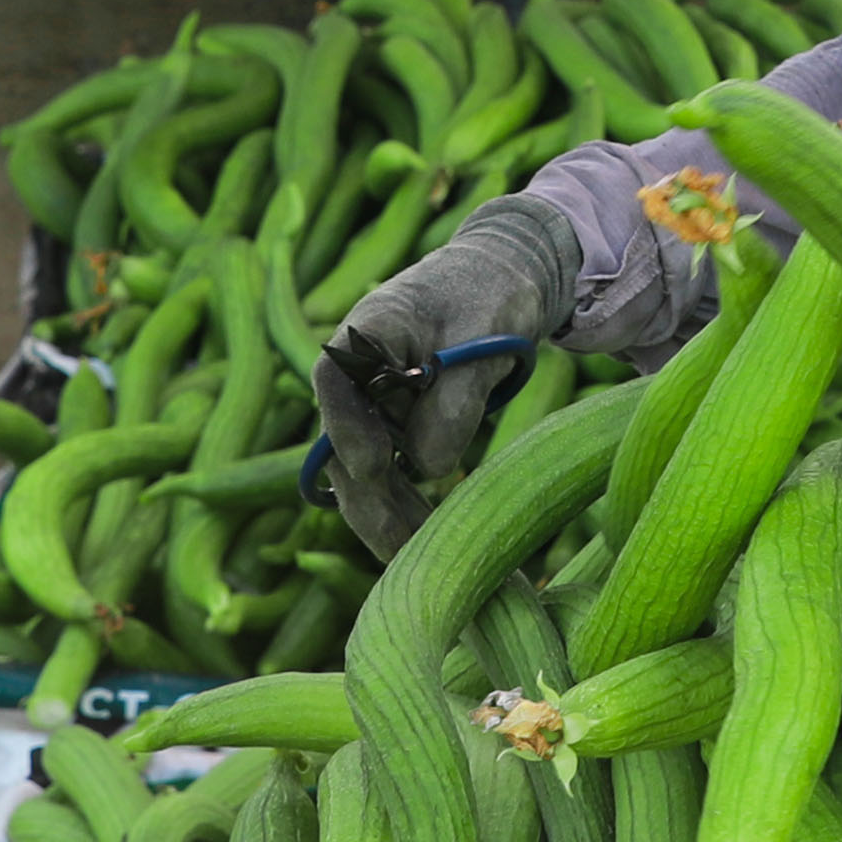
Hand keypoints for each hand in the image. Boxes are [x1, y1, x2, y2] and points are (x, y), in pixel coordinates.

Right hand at [310, 199, 592, 550]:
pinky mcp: (392, 426)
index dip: (351, 430)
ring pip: (364, 471)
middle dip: (370, 501)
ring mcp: (370, 404)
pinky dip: (404, 506)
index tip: (378, 467)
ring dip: (386, 515)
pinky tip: (421, 545)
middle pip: (344, 444)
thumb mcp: (481, 342)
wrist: (503, 277)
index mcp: (364, 333)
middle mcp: (354, 374)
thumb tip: (428, 471)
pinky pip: (390, 474)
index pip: (337, 384)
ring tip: (413, 564)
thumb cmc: (490, 297)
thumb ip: (453, 403)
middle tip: (399, 550)